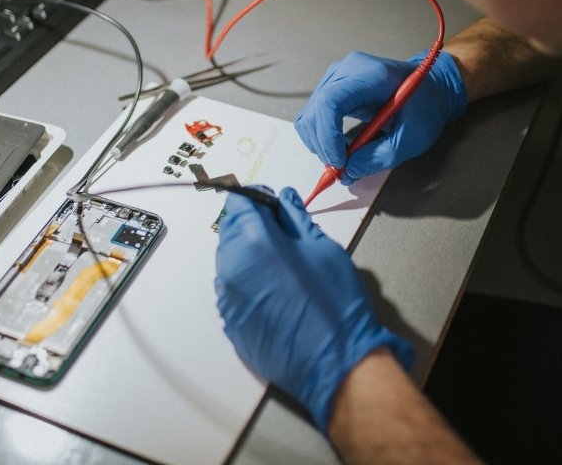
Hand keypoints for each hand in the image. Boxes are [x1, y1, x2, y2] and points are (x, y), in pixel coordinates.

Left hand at [214, 186, 412, 429]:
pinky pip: (231, 290)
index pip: (239, 203)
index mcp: (254, 242)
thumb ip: (296, 219)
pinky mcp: (230, 322)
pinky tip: (274, 292)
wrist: (334, 362)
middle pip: (229, 230)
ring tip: (280, 266)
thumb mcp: (322, 248)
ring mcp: (227, 298)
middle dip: (251, 226)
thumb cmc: (335, 302)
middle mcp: (231, 268)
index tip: (273, 205)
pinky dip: (246, 283)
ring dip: (247, 255)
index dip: (257, 199)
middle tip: (281, 235)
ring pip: (229, 261)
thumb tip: (284, 199)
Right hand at [294, 50, 466, 183]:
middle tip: (342, 170)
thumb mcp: (412, 137)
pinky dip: (321, 137)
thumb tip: (348, 171)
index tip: (340, 162)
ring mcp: (337, 77)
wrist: (431, 87)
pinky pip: (314, 116)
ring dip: (320, 144)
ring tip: (344, 159)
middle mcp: (346, 71)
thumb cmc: (426, 106)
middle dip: (324, 146)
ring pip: (309, 116)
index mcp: (370, 76)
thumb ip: (380, 157)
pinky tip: (341, 148)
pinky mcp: (333, 88)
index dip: (328, 135)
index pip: (330, 101)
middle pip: (315, 110)